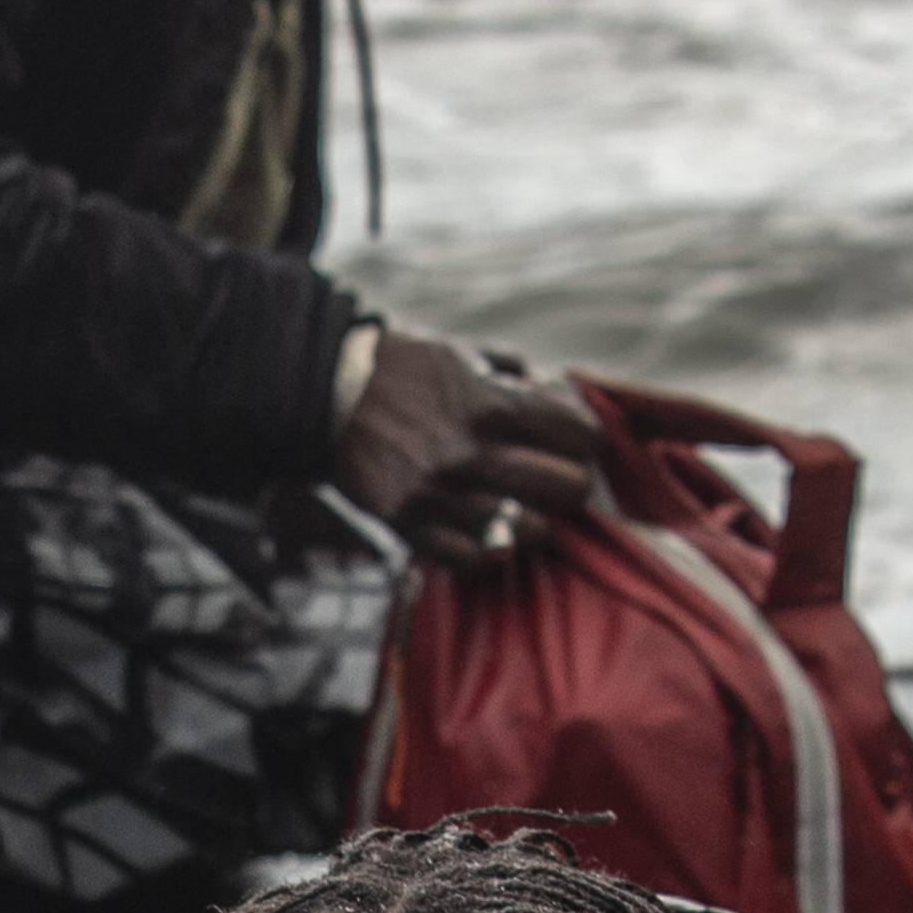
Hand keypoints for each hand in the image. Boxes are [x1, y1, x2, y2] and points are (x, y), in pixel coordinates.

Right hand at [334, 330, 597, 569]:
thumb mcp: (459, 353)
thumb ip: (511, 373)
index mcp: (492, 405)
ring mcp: (443, 495)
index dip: (587, 440)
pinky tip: (485, 535)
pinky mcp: (412, 525)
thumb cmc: (399, 369)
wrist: (326, 396)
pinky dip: (484, 550)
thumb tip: (556, 391)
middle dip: (571, 483)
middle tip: (561, 481)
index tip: (580, 444)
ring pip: (527, 531)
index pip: (578, 434)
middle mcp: (474, 454)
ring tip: (526, 511)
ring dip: (534, 522)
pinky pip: (471, 559)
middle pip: (566, 488)